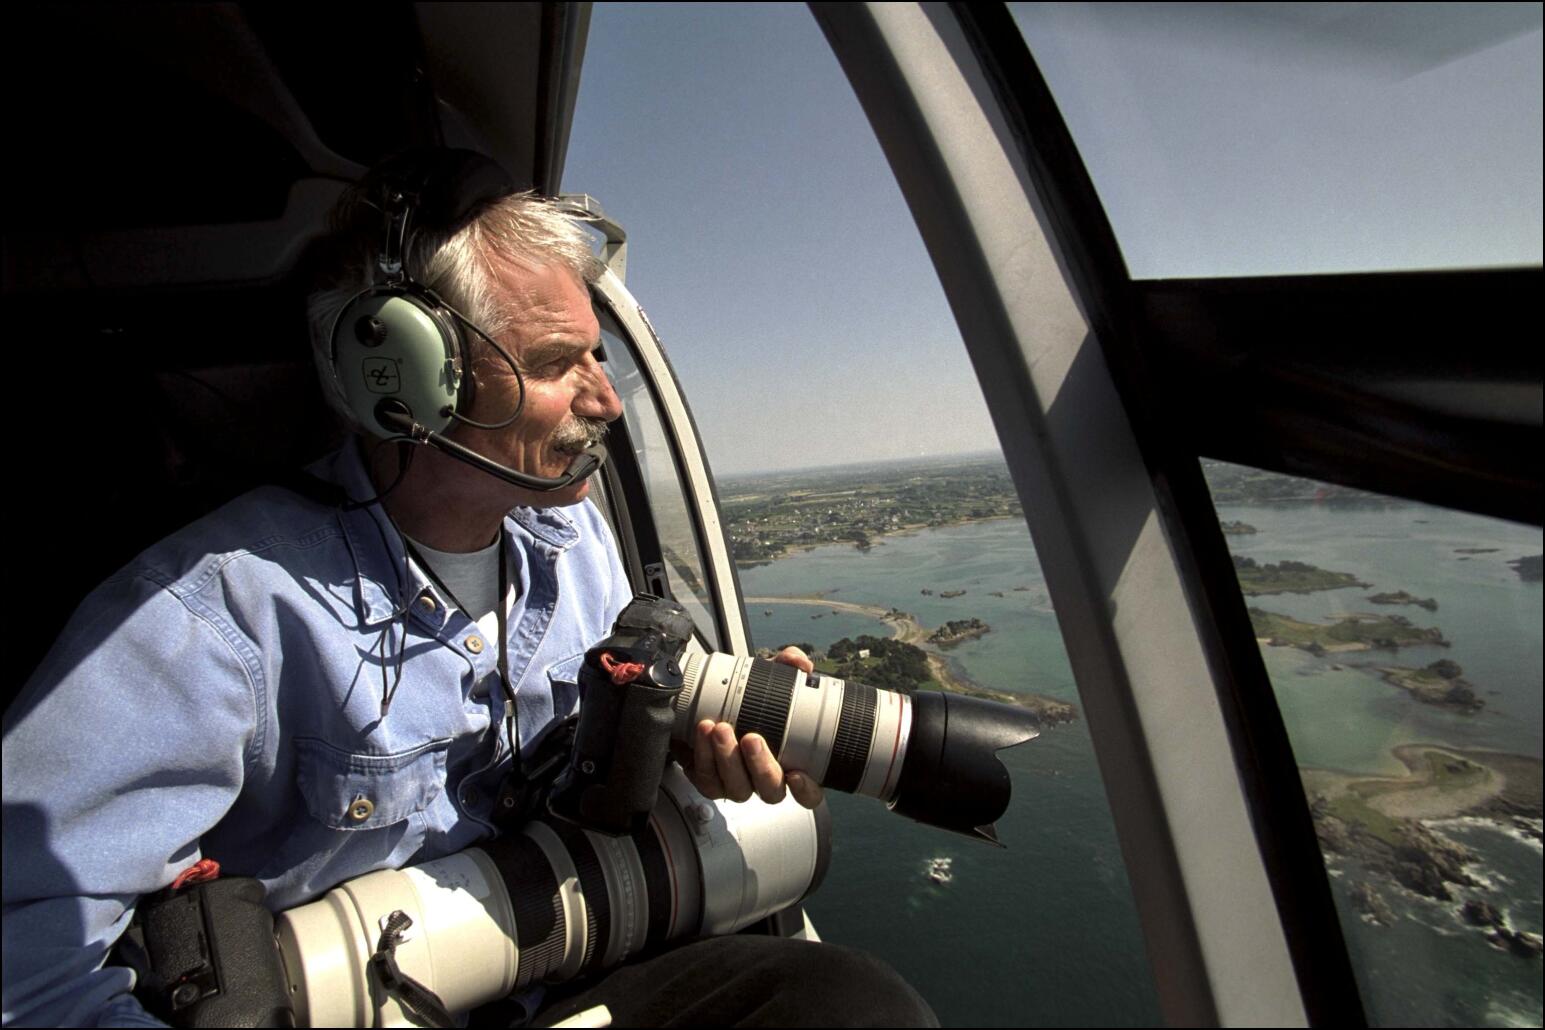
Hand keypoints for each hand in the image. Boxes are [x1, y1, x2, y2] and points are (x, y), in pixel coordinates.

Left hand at [686, 647, 824, 808]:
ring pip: (736, 787)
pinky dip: (702, 756)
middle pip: (770, 791)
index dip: (806, 790)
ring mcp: (736, 784)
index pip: (808, 793)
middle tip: (751, 738)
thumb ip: (787, 667)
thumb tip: (800, 664)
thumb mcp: (769, 681)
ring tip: (719, 729)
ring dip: (727, 758)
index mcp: (789, 765)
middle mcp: (763, 780)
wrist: (707, 705)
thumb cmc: (747, 702)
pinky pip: (705, 778)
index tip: (797, 774)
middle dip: (760, 765)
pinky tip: (701, 734)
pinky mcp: (708, 781)